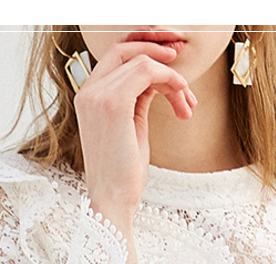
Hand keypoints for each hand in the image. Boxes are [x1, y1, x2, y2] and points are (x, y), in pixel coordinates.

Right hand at [74, 41, 195, 220]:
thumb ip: (137, 98)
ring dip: (172, 79)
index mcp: (88, 98)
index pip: (114, 57)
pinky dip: (169, 79)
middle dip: (157, 54)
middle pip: (124, 51)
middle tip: (183, 74)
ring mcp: (98, 96)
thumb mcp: (130, 126)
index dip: (143, 53)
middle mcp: (88, 93)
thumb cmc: (123, 173)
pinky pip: (146, 71)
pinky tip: (182, 97)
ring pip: (141, 62)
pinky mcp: (113, 103)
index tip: (171, 65)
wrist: (113, 200)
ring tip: (187, 103)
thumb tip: (155, 79)